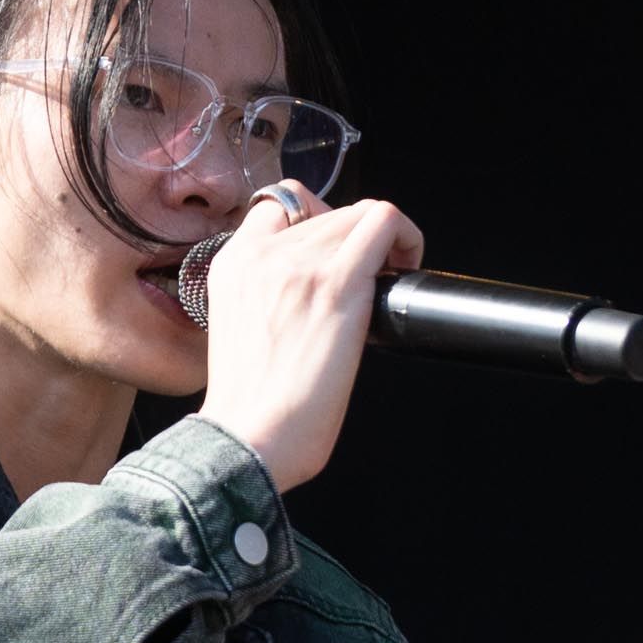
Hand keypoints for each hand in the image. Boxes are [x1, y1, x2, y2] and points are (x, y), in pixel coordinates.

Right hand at [196, 183, 425, 491]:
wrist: (250, 438)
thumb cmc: (252, 409)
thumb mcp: (240, 331)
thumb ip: (266, 297)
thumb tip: (311, 292)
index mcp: (234, 264)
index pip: (278, 204)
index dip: (318, 220)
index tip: (335, 254)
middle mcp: (263, 253)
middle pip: (328, 210)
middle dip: (356, 238)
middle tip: (372, 276)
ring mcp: (301, 263)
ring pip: (359, 214)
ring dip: (383, 241)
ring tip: (389, 279)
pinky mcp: (339, 283)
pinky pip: (384, 222)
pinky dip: (407, 237)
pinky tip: (408, 266)